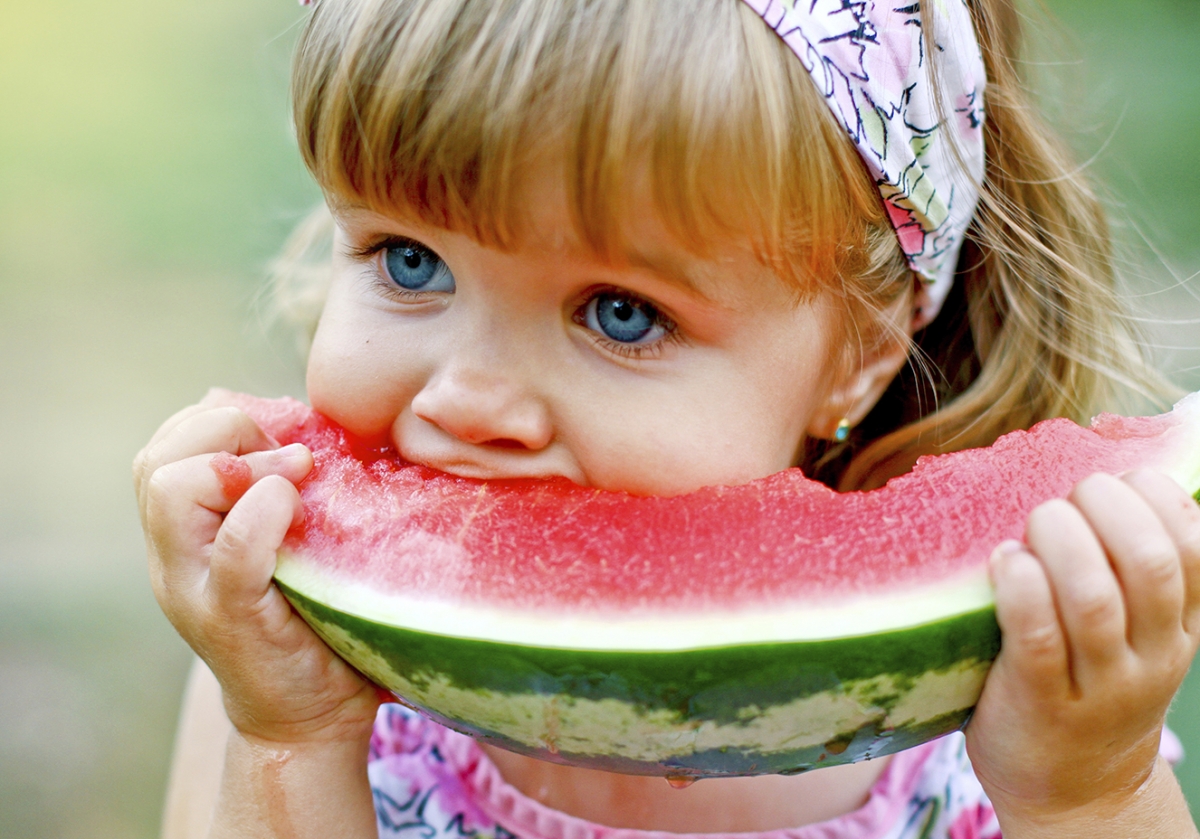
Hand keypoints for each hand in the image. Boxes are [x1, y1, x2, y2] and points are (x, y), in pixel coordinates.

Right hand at [134, 390, 381, 746]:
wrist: (308, 717)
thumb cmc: (311, 620)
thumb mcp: (289, 542)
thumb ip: (276, 490)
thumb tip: (295, 422)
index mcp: (183, 537)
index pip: (164, 448)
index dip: (221, 421)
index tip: (284, 439)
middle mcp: (174, 562)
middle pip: (156, 460)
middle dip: (227, 431)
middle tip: (291, 458)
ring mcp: (196, 592)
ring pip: (170, 490)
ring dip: (241, 463)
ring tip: (296, 478)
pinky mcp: (233, 621)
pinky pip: (232, 551)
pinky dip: (263, 514)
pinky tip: (296, 507)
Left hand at [966, 470, 1199, 830]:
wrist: (1075, 790)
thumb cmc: (1091, 684)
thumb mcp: (1137, 632)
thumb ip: (1129, 569)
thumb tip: (1103, 474)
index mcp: (1178, 625)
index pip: (1194, 547)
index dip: (1156, 497)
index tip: (1116, 480)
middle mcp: (1151, 654)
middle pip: (1148, 563)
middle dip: (1105, 509)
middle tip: (1065, 500)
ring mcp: (1099, 684)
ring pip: (1093, 599)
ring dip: (1060, 543)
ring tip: (1033, 524)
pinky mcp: (1041, 703)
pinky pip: (1038, 639)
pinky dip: (1021, 589)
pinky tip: (1005, 561)